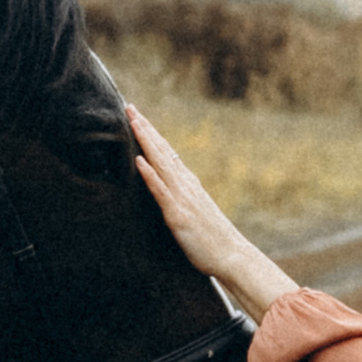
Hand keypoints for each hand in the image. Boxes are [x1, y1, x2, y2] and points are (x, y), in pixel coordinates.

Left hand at [127, 106, 293, 321]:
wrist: (232, 255)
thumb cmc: (213, 240)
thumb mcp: (195, 212)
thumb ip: (182, 199)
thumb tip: (171, 192)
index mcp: (188, 184)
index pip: (166, 152)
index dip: (152, 133)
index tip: (138, 116)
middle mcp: (185, 185)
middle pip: (161, 150)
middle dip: (144, 128)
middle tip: (129, 106)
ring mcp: (182, 198)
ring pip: (160, 163)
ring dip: (145, 141)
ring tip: (132, 121)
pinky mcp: (177, 215)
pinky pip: (161, 191)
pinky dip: (150, 174)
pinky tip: (139, 161)